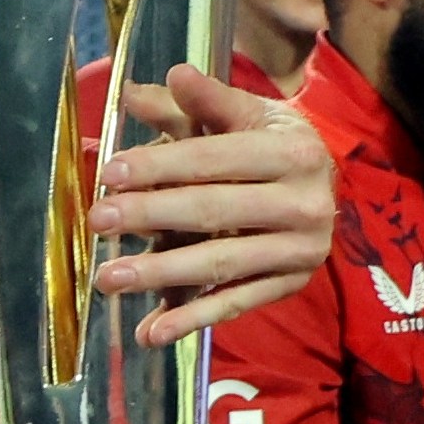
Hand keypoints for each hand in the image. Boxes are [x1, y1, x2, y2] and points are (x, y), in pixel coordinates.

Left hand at [89, 65, 335, 345]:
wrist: (324, 183)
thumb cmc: (270, 141)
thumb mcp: (243, 114)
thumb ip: (194, 104)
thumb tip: (135, 91)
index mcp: (292, 151)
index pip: (213, 159)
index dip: (159, 165)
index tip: (109, 174)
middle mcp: (305, 203)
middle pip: (213, 211)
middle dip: (150, 215)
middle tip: (98, 222)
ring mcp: (300, 251)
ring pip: (220, 263)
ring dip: (160, 273)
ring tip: (108, 278)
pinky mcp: (290, 285)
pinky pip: (235, 304)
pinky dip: (192, 320)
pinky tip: (151, 332)